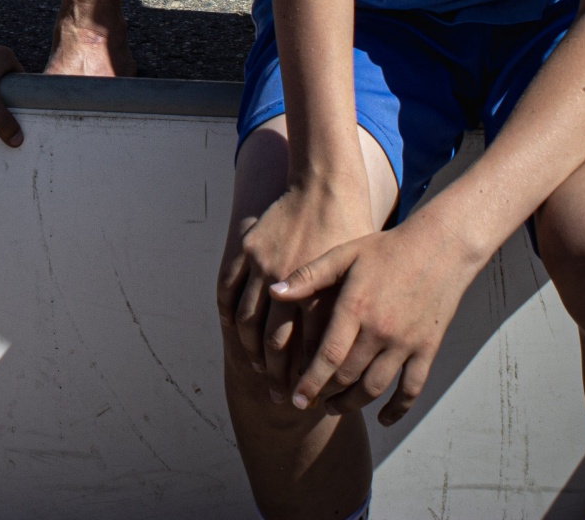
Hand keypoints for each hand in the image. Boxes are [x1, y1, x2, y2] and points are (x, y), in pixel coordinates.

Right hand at [217, 182, 378, 396]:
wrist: (326, 185)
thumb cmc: (351, 230)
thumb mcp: (356, 273)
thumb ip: (345, 309)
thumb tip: (346, 353)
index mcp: (320, 292)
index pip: (307, 348)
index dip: (306, 376)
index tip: (307, 398)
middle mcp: (290, 283)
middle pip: (275, 343)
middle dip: (276, 375)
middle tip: (279, 396)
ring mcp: (263, 265)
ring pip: (247, 321)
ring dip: (249, 351)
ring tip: (256, 369)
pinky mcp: (247, 250)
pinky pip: (228, 290)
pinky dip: (228, 315)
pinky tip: (235, 333)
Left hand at [270, 218, 481, 422]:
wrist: (440, 247)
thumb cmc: (385, 249)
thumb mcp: (344, 254)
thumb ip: (308, 276)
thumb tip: (272, 292)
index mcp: (356, 306)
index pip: (328, 355)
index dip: (310, 381)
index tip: (296, 399)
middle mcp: (381, 329)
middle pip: (348, 376)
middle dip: (325, 395)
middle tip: (309, 403)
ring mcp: (406, 342)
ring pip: (375, 387)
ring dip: (352, 403)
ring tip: (334, 407)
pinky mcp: (427, 348)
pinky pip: (412, 388)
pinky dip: (397, 408)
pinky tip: (382, 418)